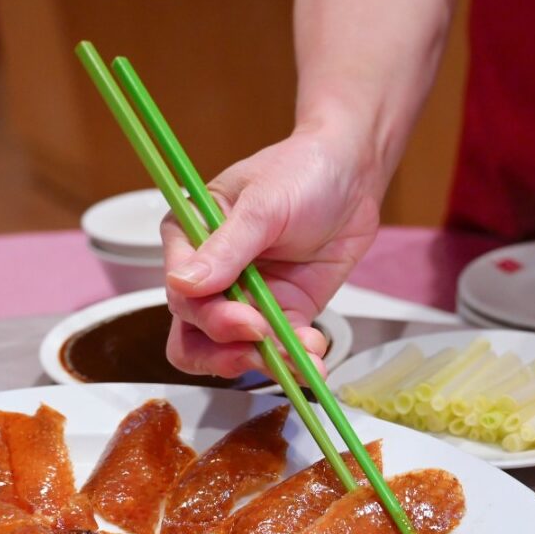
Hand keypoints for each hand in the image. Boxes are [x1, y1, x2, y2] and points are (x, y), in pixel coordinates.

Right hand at [162, 121, 382, 377]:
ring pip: (233, 351)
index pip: (181, 294)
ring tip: (300, 358)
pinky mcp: (283, 311)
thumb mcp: (263, 205)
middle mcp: (210, 275)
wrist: (353, 174)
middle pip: (196, 334)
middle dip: (228, 349)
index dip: (208, 316)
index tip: (245, 320)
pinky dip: (294, 360)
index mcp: (189, 239)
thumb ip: (226, 247)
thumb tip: (183, 284)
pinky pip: (279, 348)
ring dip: (264, 361)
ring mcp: (246, 298)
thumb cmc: (301, 172)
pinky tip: (314, 358)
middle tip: (264, 345)